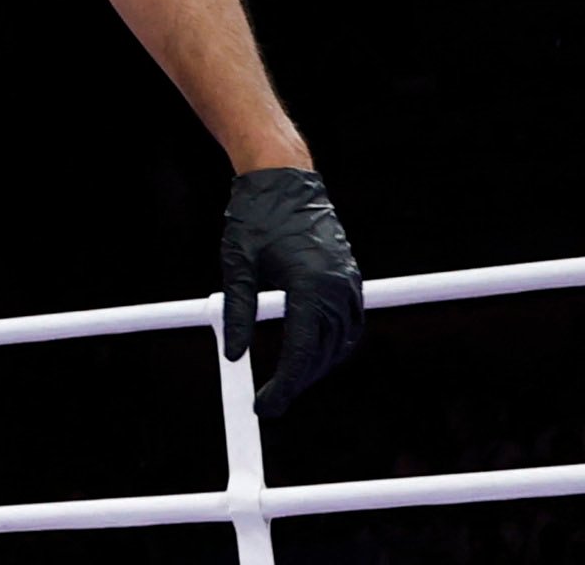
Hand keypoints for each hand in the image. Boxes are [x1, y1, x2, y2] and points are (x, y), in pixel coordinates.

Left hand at [221, 167, 363, 414]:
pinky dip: (332, 344)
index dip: (285, 386)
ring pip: (342, 342)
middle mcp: (337, 286)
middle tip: (272, 400)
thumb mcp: (236, 264)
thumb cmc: (255, 217)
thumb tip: (233, 355)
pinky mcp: (350, 276)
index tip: (266, 407)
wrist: (283, 178)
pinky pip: (349, 323)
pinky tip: (312, 352)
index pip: (302, 352)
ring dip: (318, 365)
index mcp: (309, 284)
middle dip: (300, 381)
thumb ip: (236, 311)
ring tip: (288, 382)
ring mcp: (349, 281)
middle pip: (324, 353)